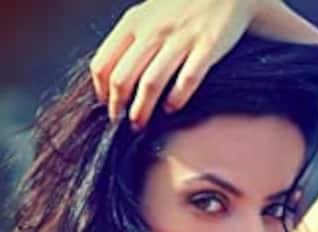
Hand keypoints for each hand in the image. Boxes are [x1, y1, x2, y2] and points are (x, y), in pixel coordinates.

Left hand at [89, 0, 259, 125]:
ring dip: (142, 110)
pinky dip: (176, 99)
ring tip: (140, 125)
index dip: (102, 93)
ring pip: (150, 83)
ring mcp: (180, 38)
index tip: (109, 107)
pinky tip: (172, 108)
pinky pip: (187, 79)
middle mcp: (153, 30)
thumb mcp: (148, 15)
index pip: (103, 65)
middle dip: (118, 108)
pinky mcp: (207, 46)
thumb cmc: (183, 7)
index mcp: (134, 22)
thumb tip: (113, 81)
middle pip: (122, 79)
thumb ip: (130, 42)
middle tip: (122, 124)